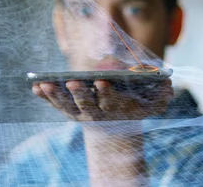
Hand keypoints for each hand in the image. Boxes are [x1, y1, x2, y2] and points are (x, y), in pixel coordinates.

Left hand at [31, 79, 173, 122]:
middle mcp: (96, 113)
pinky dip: (44, 97)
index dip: (106, 92)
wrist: (115, 123)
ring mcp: (79, 113)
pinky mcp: (67, 110)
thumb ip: (159, 92)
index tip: (102, 81)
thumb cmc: (134, 103)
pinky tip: (35, 86)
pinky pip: (53, 104)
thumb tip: (167, 83)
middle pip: (86, 104)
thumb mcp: (151, 99)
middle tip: (72, 80)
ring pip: (66, 105)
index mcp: (116, 107)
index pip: (111, 101)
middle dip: (79, 92)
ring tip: (44, 84)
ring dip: (55, 96)